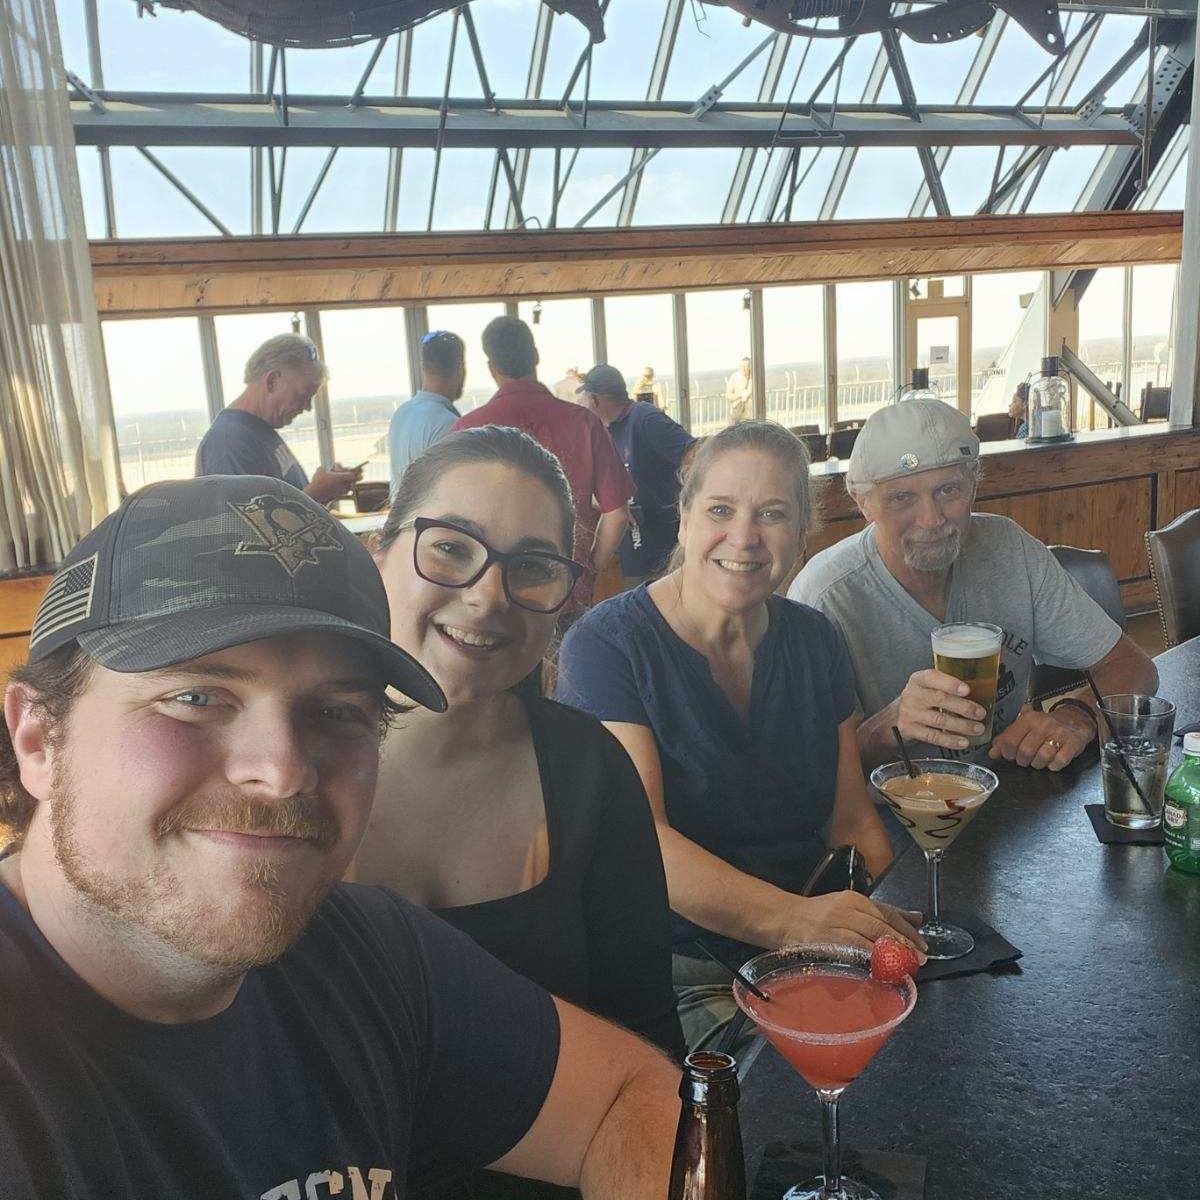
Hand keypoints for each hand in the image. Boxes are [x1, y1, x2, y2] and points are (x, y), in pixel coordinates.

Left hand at [307, 464, 361, 503]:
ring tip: (357, 481)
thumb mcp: (337, 478)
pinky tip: (350, 489)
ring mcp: (326, 486)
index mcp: (324, 469)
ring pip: (341, 483)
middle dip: (350, 476)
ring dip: (349, 483)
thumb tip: (355, 475)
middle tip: (360, 476)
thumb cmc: (323, 485)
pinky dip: (345, 490)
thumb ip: (347, 475)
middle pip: (340, 475)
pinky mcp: (328, 494)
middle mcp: (325, 476)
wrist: (313, 500)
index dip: (347, 468)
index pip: (337, 466)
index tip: (356, 469)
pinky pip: (338, 490)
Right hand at [780, 891, 926, 961]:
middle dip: (903, 944)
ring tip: (904, 967)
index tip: (922, 945)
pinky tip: (880, 970)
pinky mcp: (826, 942)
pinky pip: (853, 952)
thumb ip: (884, 912)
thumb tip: (919, 918)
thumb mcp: (852, 906)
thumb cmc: (820, 915)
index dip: (908, 930)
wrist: (784, 919)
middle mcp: (846, 909)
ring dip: (890, 955)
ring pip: (869, 940)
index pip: (887, 913)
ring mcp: (835, 926)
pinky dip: (869, 961)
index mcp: (854, 899)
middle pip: (881, 926)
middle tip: (919, 959)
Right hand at [894, 669, 986, 751]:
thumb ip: (950, 683)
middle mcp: (913, 695)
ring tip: (977, 728)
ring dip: (961, 725)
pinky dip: (950, 740)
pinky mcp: (910, 729)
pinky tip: (963, 741)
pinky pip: (932, 736)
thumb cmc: (923, 697)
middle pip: (939, 699)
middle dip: (963, 707)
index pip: (932, 677)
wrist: (898, 714)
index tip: (967, 690)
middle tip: (980, 713)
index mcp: (919, 679)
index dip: (950, 683)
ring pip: (938, 720)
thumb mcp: (930, 685)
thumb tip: (986, 682)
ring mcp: (910, 713)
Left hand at [988, 706, 1091, 769]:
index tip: (1009, 755)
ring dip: (1038, 764)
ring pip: (1041, 758)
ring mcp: (1059, 734)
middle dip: (1022, 760)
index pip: (1009, 741)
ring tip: (1039, 759)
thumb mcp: (1024, 726)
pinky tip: (1053, 760)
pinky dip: (1053, 765)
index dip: (1006, 753)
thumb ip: (1007, 738)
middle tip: (1025, 759)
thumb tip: (992, 753)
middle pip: (1025, 752)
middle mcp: (1043, 725)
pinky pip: (1059, 762)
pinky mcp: (1073, 744)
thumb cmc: (1045, 725)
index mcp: (1028, 719)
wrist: (1075, 719)